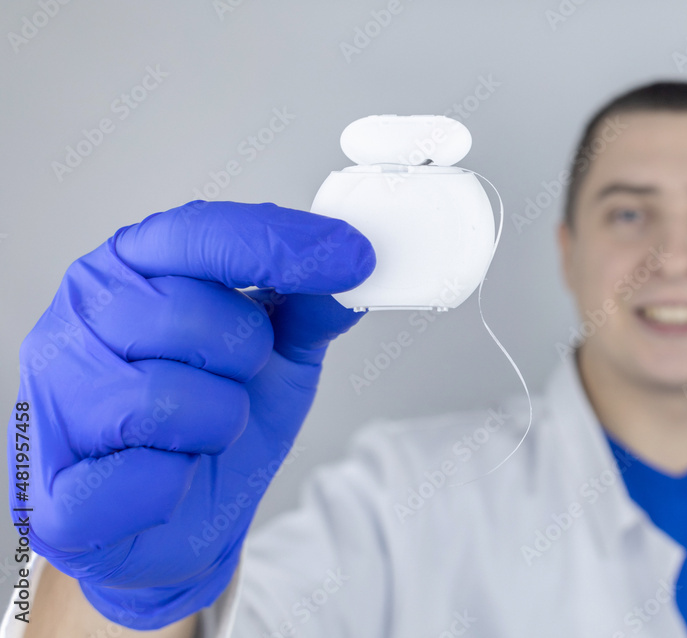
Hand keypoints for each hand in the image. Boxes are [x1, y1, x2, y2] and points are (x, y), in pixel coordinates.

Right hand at [7, 201, 374, 628]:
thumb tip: (351, 262)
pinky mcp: (52, 492)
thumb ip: (310, 306)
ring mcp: (53, 400)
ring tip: (196, 435)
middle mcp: (78, 319)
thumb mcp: (281, 356)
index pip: (199, 232)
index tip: (354, 257)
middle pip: (194, 316)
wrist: (184, 522)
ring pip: (168, 398)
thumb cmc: (216, 425)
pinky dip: (177, 485)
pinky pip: (144, 479)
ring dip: (214, 427)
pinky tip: (165, 479)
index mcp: (130, 268)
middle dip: (242, 363)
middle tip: (230, 386)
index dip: (279, 244)